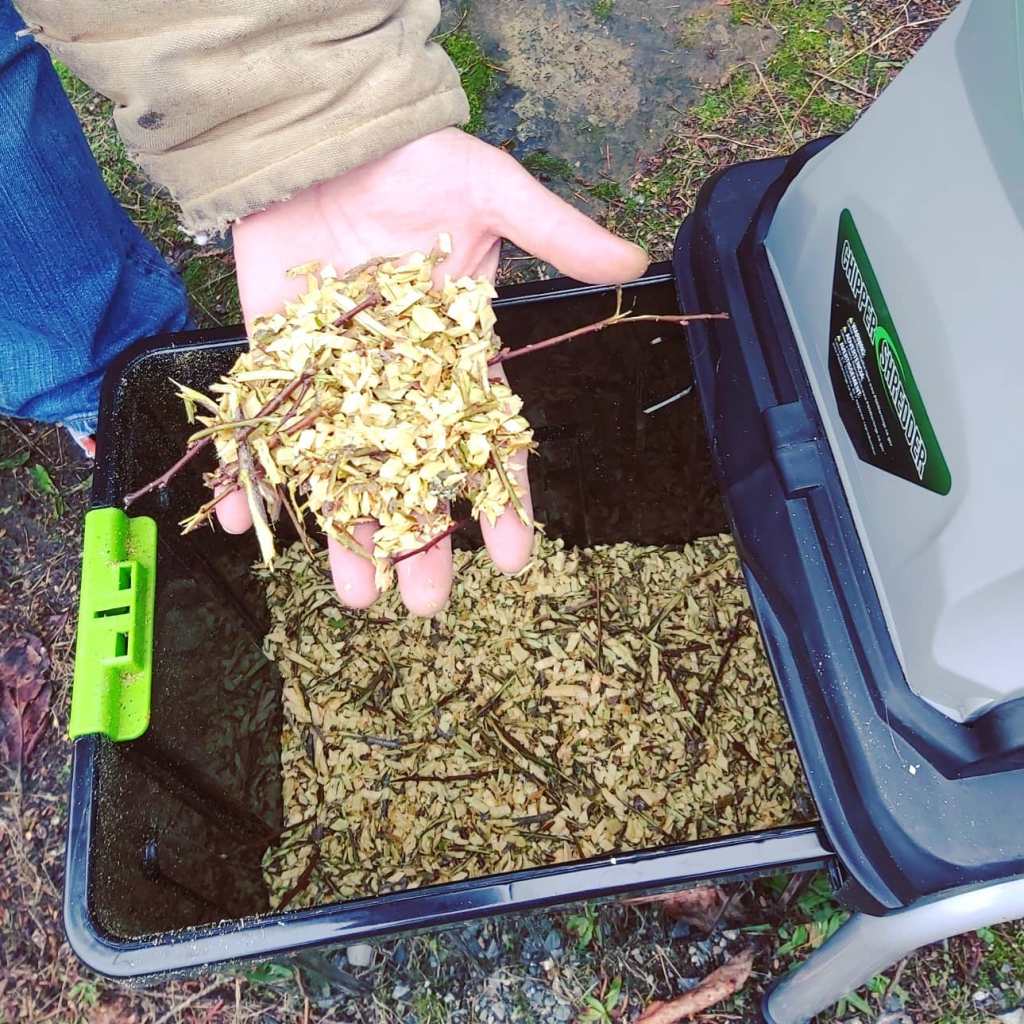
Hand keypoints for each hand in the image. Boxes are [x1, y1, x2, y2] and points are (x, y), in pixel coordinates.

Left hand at [222, 127, 647, 614]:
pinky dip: (250, 472)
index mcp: (457, 359)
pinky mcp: (277, 366)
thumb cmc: (414, 162)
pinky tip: (245, 520)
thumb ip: (553, 230)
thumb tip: (630, 263)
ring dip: (345, 532)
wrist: (323, 134)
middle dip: (422, 540)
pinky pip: (265, 430)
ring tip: (352, 594)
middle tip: (424, 603)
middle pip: (414, 477)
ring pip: (344, 471)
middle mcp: (399, 387)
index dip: (504, 499)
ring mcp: (336, 383)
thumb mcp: (490, 190)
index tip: (513, 557)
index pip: (488, 443)